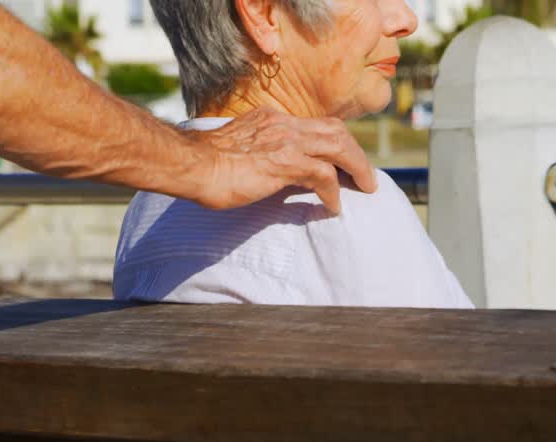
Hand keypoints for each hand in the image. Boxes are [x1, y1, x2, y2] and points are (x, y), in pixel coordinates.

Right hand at [194, 108, 378, 213]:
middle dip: (355, 152)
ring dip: (356, 167)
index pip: (314, 125)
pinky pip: (323, 175)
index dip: (334, 142)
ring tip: (365, 187)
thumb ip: (256, 155)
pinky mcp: (285, 162)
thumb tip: (265, 173)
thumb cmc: (203, 166)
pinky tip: (333, 207)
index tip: (342, 161)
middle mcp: (283, 124)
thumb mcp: (236, 152)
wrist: (191, 165)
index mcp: (270, 119)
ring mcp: (286, 140)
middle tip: (364, 176)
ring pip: (339, 146)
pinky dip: (333, 192)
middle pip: (335, 130)